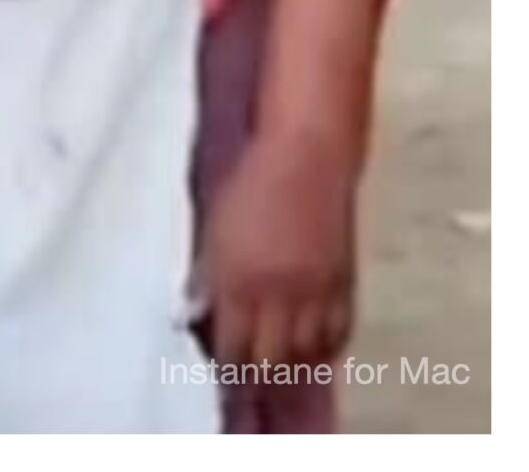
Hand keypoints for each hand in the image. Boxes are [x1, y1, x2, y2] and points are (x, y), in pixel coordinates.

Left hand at [194, 130, 360, 368]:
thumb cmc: (247, 186)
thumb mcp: (212, 229)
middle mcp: (280, 293)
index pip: (232, 345)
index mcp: (239, 279)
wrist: (306, 158)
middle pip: (272, 359)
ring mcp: (317, 291)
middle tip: (251, 382)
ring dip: (292, 368)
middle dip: (259, 377)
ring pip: (307, 353)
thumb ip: (206, 276)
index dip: (226, 368)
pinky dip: (324, 349)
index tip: (221, 376)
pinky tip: (313, 351)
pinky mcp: (345, 283)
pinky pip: (338, 334)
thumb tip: (195, 315)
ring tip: (280, 371)